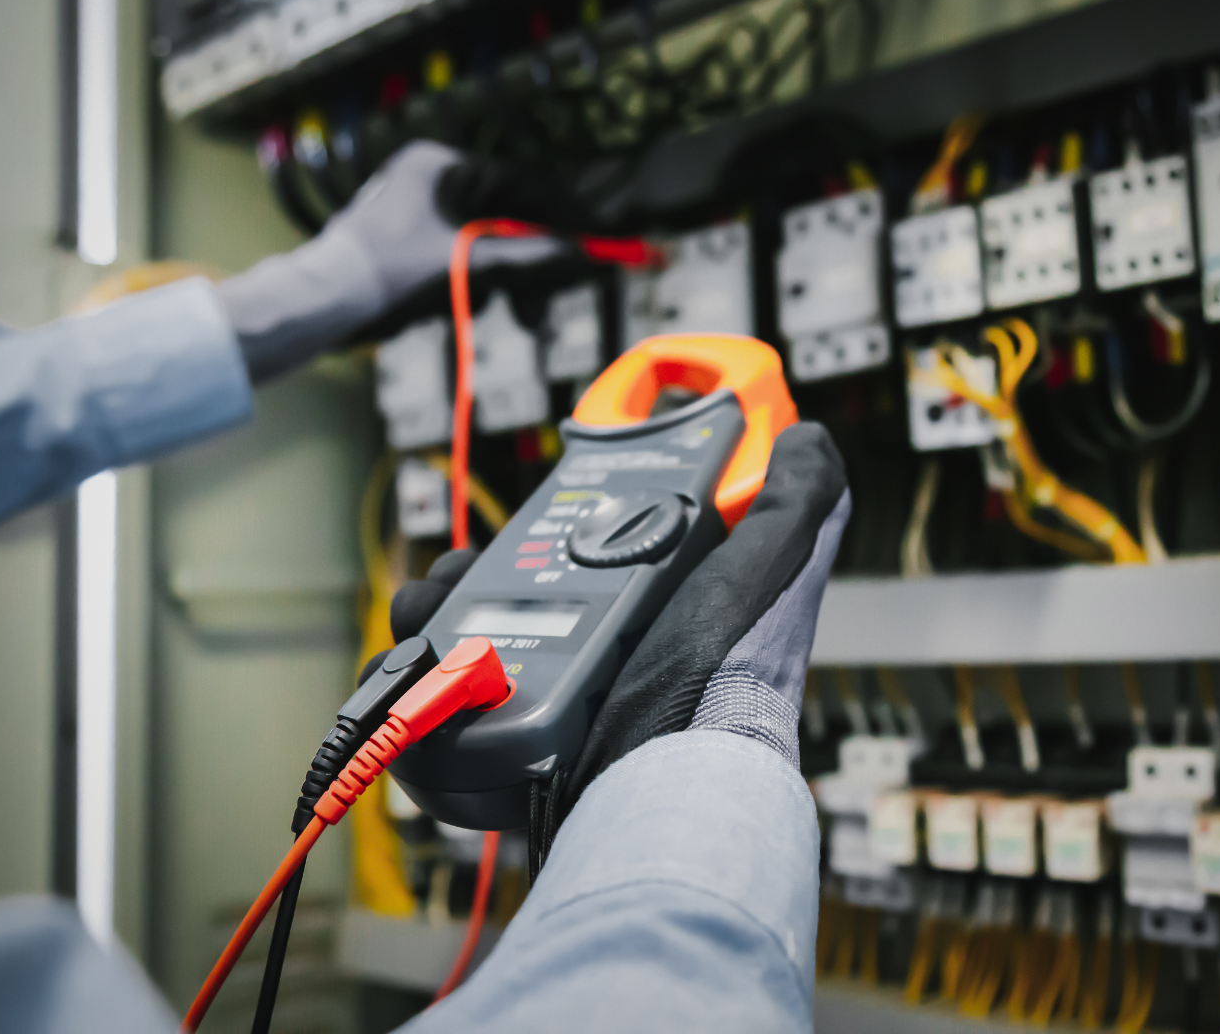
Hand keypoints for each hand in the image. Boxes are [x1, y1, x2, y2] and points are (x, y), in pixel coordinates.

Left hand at [215, 140, 563, 383]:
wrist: (322, 303)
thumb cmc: (386, 274)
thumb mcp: (464, 264)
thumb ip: (523, 256)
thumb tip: (576, 252)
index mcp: (437, 165)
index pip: (517, 182)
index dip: (557, 213)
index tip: (587, 238)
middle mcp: (426, 178)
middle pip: (502, 213)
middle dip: (528, 256)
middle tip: (553, 287)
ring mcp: (414, 209)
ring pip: (482, 239)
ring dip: (501, 275)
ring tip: (512, 309)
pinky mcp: (406, 240)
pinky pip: (458, 254)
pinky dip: (474, 279)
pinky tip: (472, 303)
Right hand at [382, 422, 849, 857]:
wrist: (664, 781)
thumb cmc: (723, 680)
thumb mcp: (769, 569)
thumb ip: (795, 502)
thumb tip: (805, 437)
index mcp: (659, 612)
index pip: (595, 549)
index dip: (561, 520)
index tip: (544, 507)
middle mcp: (606, 656)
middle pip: (515, 589)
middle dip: (475, 565)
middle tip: (465, 566)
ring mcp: (553, 700)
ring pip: (466, 636)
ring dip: (436, 611)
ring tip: (431, 609)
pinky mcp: (507, 740)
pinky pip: (440, 699)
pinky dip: (414, 674)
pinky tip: (416, 661)